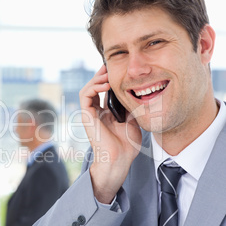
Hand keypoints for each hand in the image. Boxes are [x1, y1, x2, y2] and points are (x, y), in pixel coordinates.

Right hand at [79, 65, 141, 203]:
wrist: (119, 159)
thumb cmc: (126, 145)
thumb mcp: (133, 119)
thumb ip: (131, 106)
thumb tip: (139, 90)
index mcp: (106, 113)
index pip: (104, 90)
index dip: (109, 79)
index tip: (119, 69)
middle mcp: (96, 112)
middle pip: (95, 87)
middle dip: (102, 74)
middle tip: (111, 65)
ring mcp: (90, 114)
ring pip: (88, 88)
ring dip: (97, 78)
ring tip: (108, 73)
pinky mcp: (86, 116)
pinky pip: (85, 95)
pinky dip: (93, 86)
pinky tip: (105, 84)